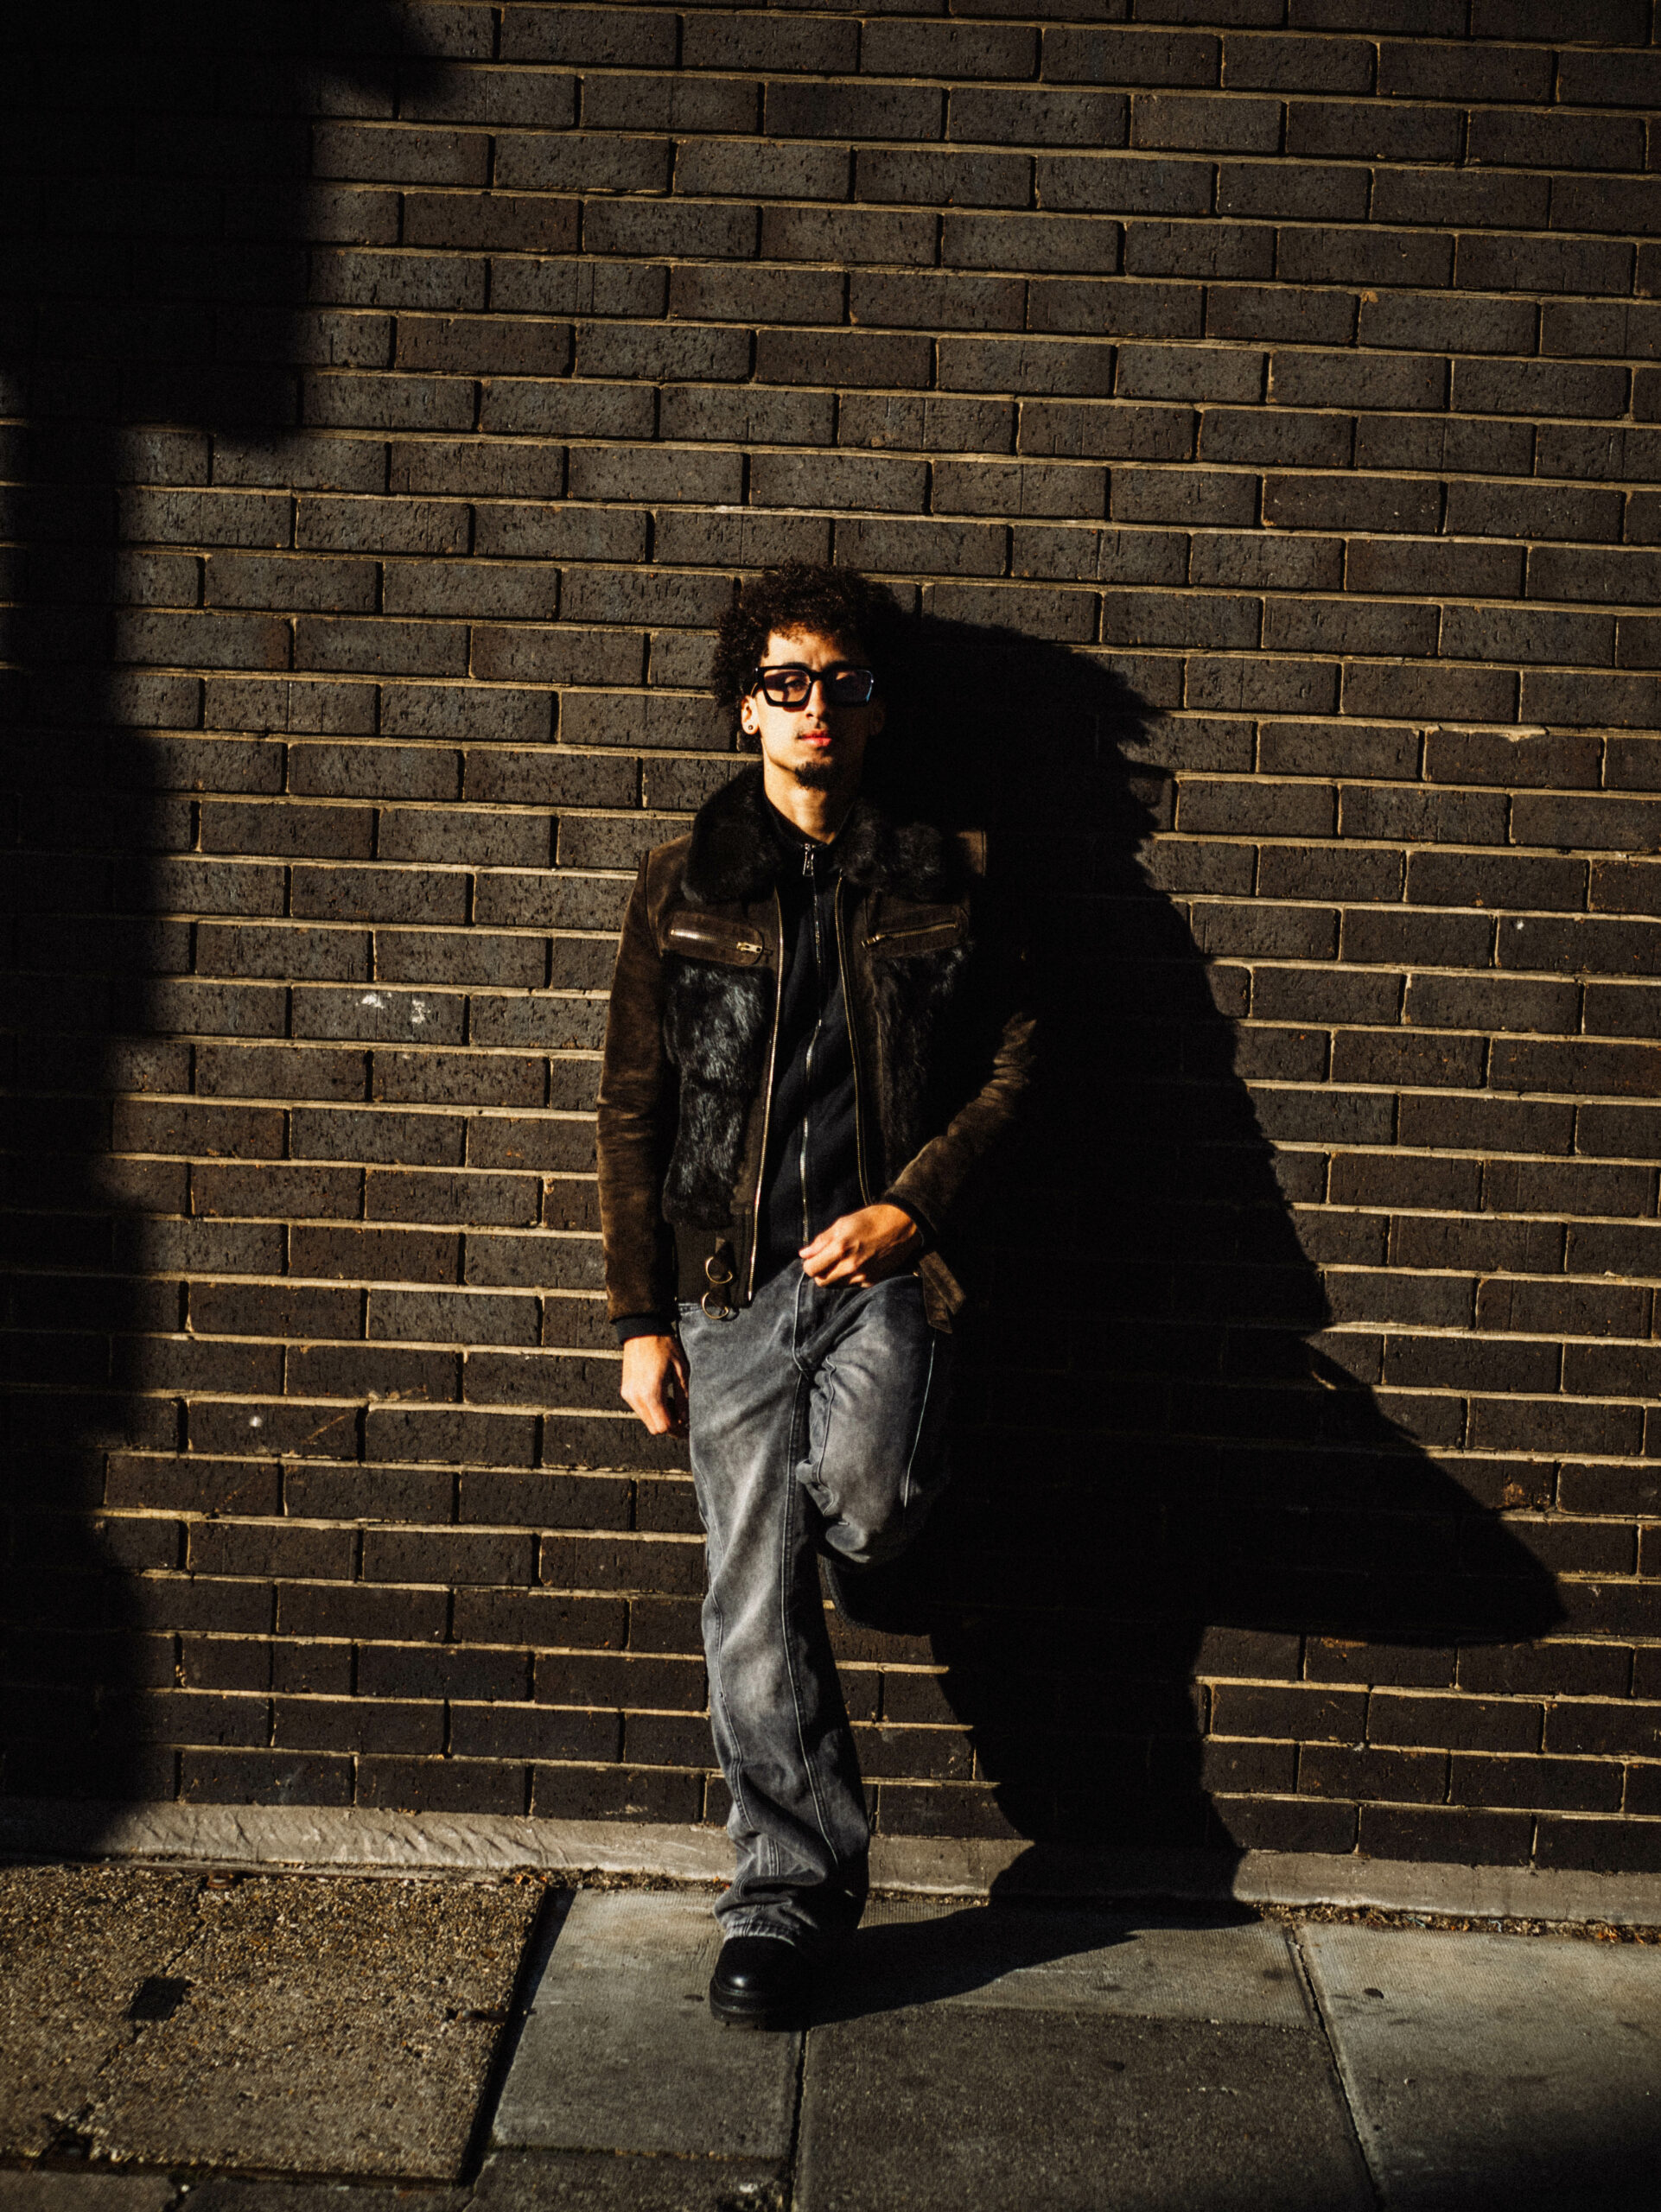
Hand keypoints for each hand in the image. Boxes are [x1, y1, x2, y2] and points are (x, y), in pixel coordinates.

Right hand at [620, 1333, 688, 1436]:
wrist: (642, 1329)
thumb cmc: (664, 1346)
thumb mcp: (681, 1370)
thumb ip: (684, 1397)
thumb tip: (687, 1419)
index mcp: (651, 1393)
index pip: (664, 1427)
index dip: (678, 1431)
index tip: (689, 1429)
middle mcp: (636, 1397)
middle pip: (654, 1428)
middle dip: (670, 1426)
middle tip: (683, 1416)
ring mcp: (628, 1394)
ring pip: (646, 1420)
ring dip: (660, 1418)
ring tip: (673, 1402)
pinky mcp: (625, 1390)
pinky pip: (639, 1409)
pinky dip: (651, 1409)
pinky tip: (661, 1395)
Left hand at [800, 1203, 921, 1286]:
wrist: (902, 1225)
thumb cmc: (871, 1219)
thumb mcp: (842, 1223)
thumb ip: (821, 1241)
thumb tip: (804, 1254)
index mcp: (840, 1249)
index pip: (811, 1270)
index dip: (809, 1264)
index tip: (813, 1258)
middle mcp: (850, 1267)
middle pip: (822, 1282)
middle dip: (820, 1272)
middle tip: (827, 1260)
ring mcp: (862, 1276)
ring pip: (837, 1285)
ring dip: (835, 1276)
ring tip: (844, 1260)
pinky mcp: (873, 1281)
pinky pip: (853, 1285)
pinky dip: (851, 1277)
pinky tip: (859, 1263)